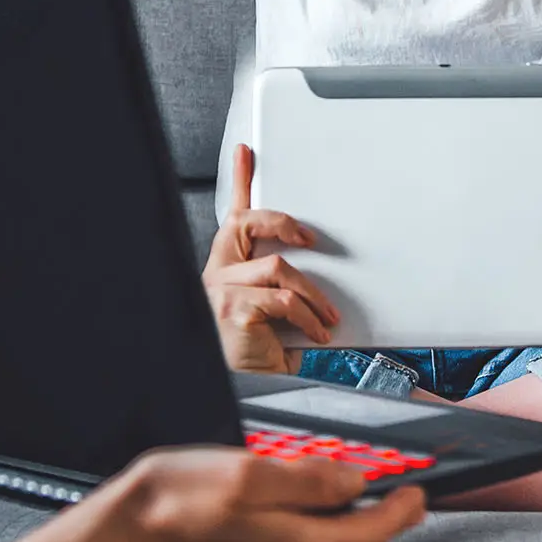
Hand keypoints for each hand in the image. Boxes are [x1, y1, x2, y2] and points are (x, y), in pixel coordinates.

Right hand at [98, 448, 423, 541]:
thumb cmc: (173, 500)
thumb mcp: (249, 470)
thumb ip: (311, 480)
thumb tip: (356, 483)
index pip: (371, 535)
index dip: (401, 511)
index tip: (419, 493)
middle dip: (367, 517)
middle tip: (383, 487)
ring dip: (326, 528)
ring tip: (321, 493)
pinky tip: (277, 519)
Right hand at [203, 144, 339, 373]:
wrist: (237, 388)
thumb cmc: (250, 351)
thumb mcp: (267, 314)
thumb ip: (282, 290)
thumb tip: (319, 280)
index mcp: (224, 267)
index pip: (232, 216)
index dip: (239, 180)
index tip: (247, 153)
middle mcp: (216, 273)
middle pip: (247, 224)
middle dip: (281, 222)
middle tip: (309, 238)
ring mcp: (222, 290)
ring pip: (278, 267)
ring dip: (312, 293)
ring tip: (326, 316)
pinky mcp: (235, 309)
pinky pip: (284, 300)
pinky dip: (309, 316)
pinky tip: (316, 332)